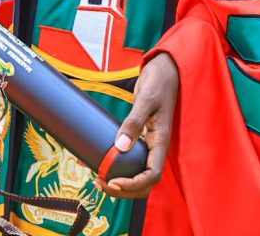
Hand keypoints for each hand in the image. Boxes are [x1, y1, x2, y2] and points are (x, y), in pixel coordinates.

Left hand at [97, 52, 177, 198]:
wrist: (163, 70)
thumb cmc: (160, 82)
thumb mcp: (146, 100)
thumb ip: (134, 122)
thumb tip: (120, 146)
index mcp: (161, 142)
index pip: (152, 175)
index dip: (133, 185)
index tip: (113, 182)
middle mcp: (155, 147)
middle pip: (144, 182)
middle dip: (123, 189)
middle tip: (100, 182)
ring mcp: (147, 143)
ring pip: (136, 173)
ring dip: (118, 181)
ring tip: (96, 177)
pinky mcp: (138, 136)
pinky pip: (128, 157)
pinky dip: (114, 164)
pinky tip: (96, 159)